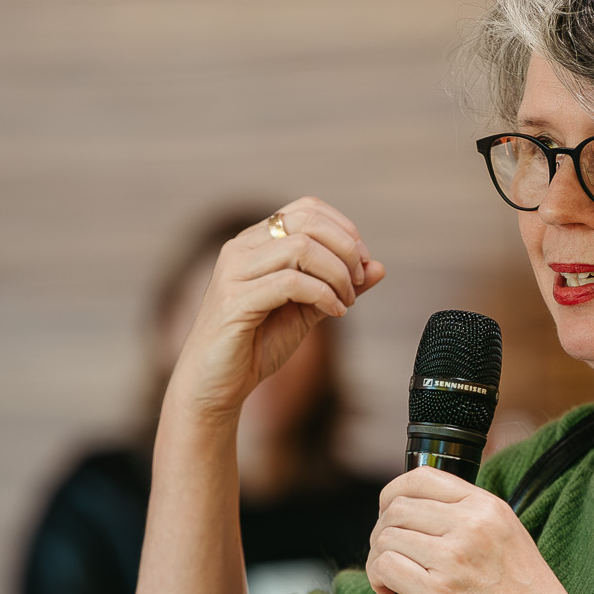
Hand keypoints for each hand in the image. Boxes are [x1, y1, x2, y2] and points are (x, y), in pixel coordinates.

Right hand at [165, 197, 382, 423]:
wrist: (214, 385)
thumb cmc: (256, 345)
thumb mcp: (307, 310)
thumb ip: (338, 286)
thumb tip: (378, 266)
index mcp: (254, 242)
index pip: (306, 209)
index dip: (343, 229)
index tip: (362, 263)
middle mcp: (240, 248)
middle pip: (307, 222)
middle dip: (345, 249)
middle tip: (358, 282)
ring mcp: (234, 272)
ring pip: (302, 248)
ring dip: (337, 274)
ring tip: (345, 301)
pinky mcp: (235, 300)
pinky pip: (291, 282)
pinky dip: (323, 295)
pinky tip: (334, 312)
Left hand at [367, 466, 593, 593]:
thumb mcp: (510, 540)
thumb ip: (473, 522)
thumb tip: (425, 517)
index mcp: (489, 507)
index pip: (422, 478)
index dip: (394, 495)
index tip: (389, 515)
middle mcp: (471, 525)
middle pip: (397, 508)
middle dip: (382, 531)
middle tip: (389, 555)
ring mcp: (454, 558)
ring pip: (387, 538)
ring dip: (379, 558)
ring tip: (390, 578)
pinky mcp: (439, 593)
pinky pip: (387, 567)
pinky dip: (378, 578)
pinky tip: (390, 591)